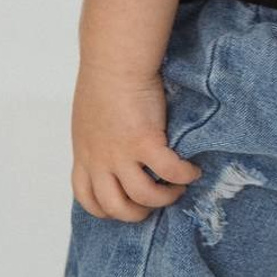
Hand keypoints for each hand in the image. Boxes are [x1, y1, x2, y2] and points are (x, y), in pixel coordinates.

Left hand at [70, 64, 201, 220]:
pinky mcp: (144, 142)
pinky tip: (192, 168)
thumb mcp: (90, 122)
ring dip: (166, 197)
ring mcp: (120, 153)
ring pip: (143, 196)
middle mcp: (99, 159)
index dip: (107, 209)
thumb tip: (117, 157)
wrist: (113, 63)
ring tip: (177, 185)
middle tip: (157, 197)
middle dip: (138, 213)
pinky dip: (186, 175)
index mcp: (84, 155)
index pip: (87, 198)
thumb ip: (100, 144)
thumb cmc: (103, 84)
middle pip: (113, 207)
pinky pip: (171, 172)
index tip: (128, 204)